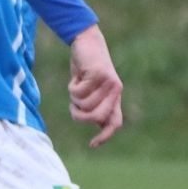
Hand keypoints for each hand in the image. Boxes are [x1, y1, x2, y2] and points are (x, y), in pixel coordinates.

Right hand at [67, 25, 123, 147]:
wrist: (87, 42)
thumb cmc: (86, 68)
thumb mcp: (90, 89)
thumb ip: (95, 104)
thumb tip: (98, 125)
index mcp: (114, 97)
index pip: (115, 122)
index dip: (105, 136)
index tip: (92, 145)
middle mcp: (115, 92)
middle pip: (95, 117)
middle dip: (80, 116)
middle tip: (73, 107)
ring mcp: (108, 83)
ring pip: (84, 104)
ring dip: (74, 98)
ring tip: (77, 85)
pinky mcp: (99, 74)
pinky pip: (78, 92)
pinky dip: (72, 86)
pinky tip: (77, 76)